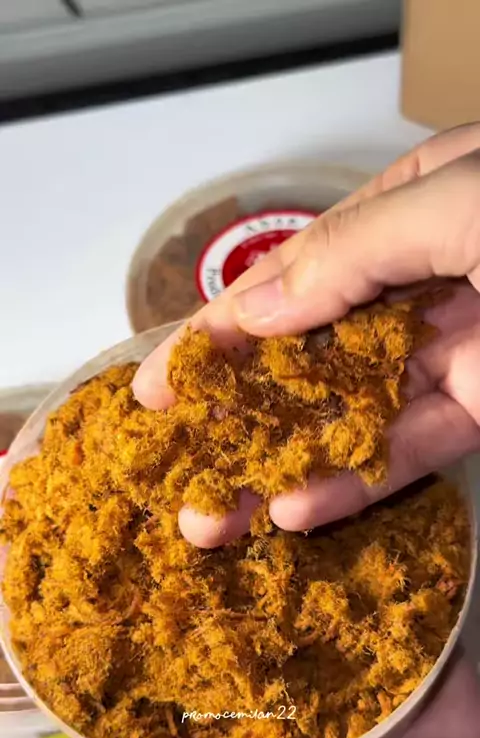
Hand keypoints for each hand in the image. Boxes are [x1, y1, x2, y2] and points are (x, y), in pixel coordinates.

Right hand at [133, 124, 479, 547]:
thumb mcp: (449, 199)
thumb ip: (350, 253)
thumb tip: (255, 312)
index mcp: (405, 208)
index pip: (292, 274)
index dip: (220, 329)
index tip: (160, 381)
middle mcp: (420, 279)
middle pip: (310, 352)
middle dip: (241, 409)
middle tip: (178, 460)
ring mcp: (456, 349)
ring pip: (354, 412)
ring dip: (283, 464)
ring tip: (213, 515)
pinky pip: (416, 447)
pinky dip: (358, 479)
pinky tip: (295, 510)